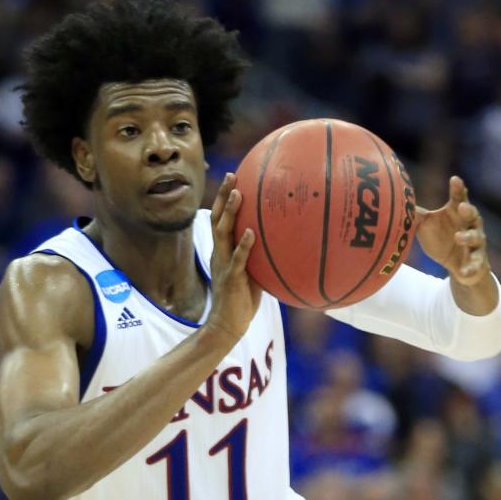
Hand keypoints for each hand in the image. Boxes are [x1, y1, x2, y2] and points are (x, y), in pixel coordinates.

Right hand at [205, 173, 261, 342]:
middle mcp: (220, 253)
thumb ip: (260, 255)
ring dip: (229, 212)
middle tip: (233, 175)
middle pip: (217, 218)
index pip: (220, 219)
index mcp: (223, 250)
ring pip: (223, 233)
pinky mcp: (231, 278)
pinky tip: (251, 233)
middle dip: (223, 195)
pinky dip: (244, 245)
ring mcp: (224, 264)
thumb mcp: (252, 271)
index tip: (234, 177)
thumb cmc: (242, 298)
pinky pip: (237, 259)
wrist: (228, 324)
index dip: (224, 198)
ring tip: (238, 194)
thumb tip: (284, 241)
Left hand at [416, 176, 489, 286]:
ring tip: (458, 237)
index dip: (458, 189)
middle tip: (461, 206)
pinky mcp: (477, 262)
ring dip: (468, 237)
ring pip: (476, 238)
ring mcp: (476, 244)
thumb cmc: (442, 240)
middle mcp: (470, 225)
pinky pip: (476, 264)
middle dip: (468, 210)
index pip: (459, 198)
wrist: (458, 267)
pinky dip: (470, 268)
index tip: (455, 179)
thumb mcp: (425, 227)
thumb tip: (395, 200)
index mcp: (457, 213)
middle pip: (472, 214)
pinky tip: (463, 272)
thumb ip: (415, 215)